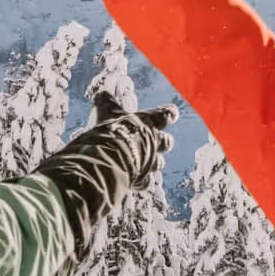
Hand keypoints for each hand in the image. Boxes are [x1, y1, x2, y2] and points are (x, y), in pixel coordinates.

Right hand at [57, 100, 176, 203]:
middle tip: (161, 142)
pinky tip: (134, 182)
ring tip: (144, 164)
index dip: (169, 114)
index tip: (172, 113)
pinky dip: (140, 182)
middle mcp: (152, 142)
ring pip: (158, 163)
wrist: (109, 159)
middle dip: (163, 142)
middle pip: (166, 142)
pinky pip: (145, 183)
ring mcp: (149, 162)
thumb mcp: (106, 112)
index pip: (165, 115)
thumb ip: (106, 102)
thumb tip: (102, 93)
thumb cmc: (111, 131)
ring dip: (153, 163)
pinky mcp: (141, 180)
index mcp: (147, 122)